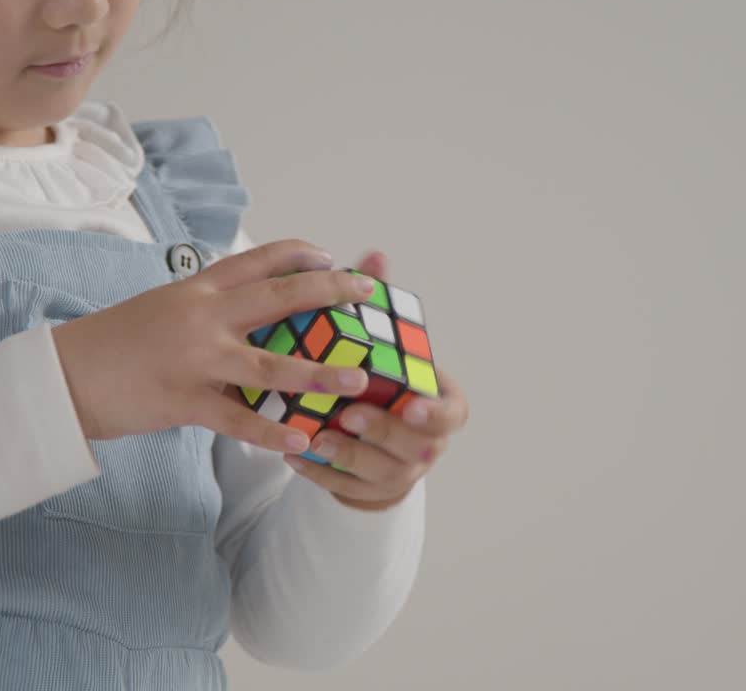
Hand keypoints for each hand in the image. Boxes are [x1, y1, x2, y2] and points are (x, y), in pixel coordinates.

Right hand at [50, 240, 376, 454]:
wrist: (64, 375)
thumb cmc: (115, 342)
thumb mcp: (164, 307)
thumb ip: (209, 308)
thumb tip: (250, 310)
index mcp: (198, 288)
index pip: (258, 259)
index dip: (299, 254)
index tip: (331, 255)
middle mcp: (203, 316)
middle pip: (278, 297)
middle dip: (328, 291)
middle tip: (366, 291)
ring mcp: (196, 359)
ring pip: (270, 364)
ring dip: (319, 372)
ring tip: (357, 379)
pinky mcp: (186, 401)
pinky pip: (239, 419)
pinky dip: (272, 432)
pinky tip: (302, 440)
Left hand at [284, 250, 470, 510]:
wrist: (375, 438)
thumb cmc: (380, 380)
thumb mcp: (385, 344)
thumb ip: (380, 306)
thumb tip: (374, 255)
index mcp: (440, 406)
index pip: (453, 414)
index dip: (435, 412)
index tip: (410, 402)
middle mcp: (427, 443)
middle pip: (416, 446)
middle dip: (383, 430)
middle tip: (351, 414)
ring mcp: (397, 472)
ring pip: (378, 471)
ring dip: (347, 455)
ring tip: (316, 435)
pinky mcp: (364, 490)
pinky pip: (343, 487)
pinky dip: (319, 472)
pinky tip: (292, 455)